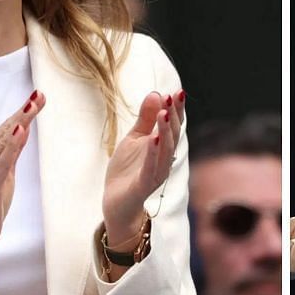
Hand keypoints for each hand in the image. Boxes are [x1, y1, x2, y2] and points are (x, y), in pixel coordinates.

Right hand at [0, 91, 45, 254]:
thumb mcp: (5, 175)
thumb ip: (12, 154)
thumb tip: (22, 132)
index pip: (7, 127)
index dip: (23, 112)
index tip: (39, 96)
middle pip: (6, 129)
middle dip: (24, 111)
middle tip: (40, 94)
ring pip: (4, 141)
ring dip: (19, 121)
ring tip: (33, 104)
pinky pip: (3, 162)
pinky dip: (11, 145)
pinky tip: (19, 130)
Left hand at [102, 90, 184, 242]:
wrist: (116, 202)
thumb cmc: (127, 170)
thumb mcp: (134, 139)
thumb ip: (145, 119)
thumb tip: (156, 93)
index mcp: (163, 147)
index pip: (174, 125)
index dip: (177, 109)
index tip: (178, 92)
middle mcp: (164, 159)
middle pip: (173, 135)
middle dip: (174, 116)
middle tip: (171, 96)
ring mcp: (156, 172)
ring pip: (165, 150)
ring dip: (166, 131)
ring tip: (164, 112)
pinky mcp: (144, 184)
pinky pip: (151, 167)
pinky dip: (153, 153)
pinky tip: (153, 138)